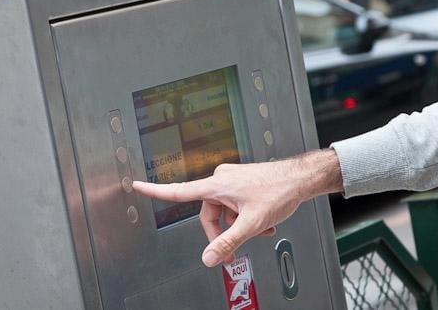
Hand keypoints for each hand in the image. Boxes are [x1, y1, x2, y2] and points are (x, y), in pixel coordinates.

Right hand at [133, 149, 342, 267]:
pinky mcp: (243, 182)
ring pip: (225, 210)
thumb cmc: (278, 191)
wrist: (300, 178)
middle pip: (208, 213)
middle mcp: (221, 179)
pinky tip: (264, 225)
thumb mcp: (251, 223)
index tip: (137, 184)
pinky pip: (235, 204)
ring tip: (260, 233)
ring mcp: (233, 180)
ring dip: (238, 225)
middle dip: (220, 232)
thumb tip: (210, 258)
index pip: (179, 190)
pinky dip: (245, 216)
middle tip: (233, 250)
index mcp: (217, 185)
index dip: (156, 190)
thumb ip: (229, 242)